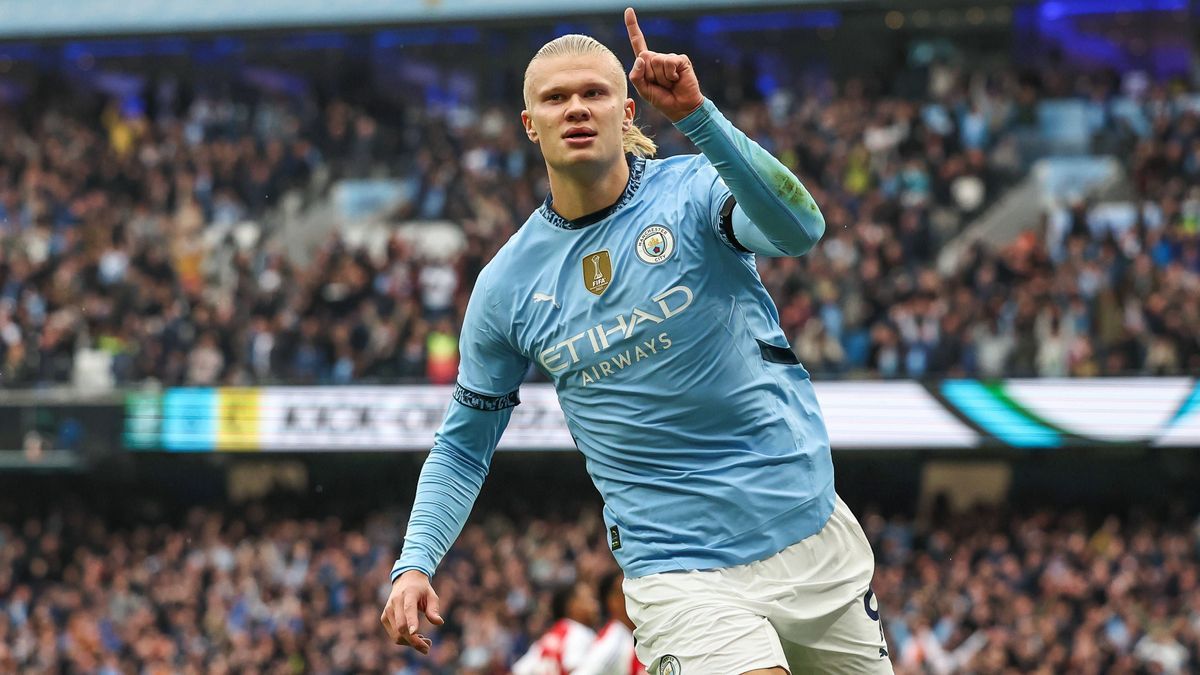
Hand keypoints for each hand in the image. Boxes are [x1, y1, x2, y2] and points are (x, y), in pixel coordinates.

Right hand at [380, 570, 443, 654]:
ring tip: (425, 641)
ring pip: (397, 634)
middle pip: (401, 627)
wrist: (405, 580)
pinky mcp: (384, 617)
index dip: (411, 621)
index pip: (409, 609)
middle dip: (415, 641)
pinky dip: (405, 640)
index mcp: (408, 593)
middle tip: (428, 646)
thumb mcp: (431, 595)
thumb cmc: (421, 589)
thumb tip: (439, 622)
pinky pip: (394, 635)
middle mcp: (395, 602)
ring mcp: (387, 610)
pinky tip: (415, 636)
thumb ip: (433, 609)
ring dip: (411, 642)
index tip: (415, 632)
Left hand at [625, 7, 703, 122]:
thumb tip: (641, 57)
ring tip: (669, 83)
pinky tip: (676, 80)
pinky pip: (668, 62)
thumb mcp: (643, 90)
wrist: (681, 108)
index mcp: (647, 63)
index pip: (638, 42)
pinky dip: (670, 74)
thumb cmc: (662, 99)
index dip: (632, 26)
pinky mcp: (680, 60)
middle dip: (649, 74)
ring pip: (656, 60)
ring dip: (661, 77)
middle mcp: (657, 57)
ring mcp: (669, 58)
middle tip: (660, 84)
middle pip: (644, 56)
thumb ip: (636, 75)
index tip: (628, 10)